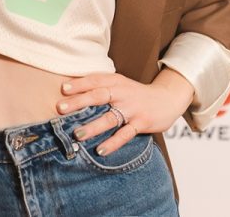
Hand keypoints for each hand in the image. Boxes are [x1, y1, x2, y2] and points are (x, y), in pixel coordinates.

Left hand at [54, 70, 193, 154]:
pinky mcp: (141, 123)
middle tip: (61, 108)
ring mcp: (132, 109)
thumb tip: (71, 91)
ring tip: (77, 134)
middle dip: (79, 102)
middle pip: (99, 96)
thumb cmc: (135, 93)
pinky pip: (125, 134)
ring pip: (110, 118)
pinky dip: (113, 143)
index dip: (79, 84)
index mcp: (116, 81)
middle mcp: (123, 93)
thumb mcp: (120, 84)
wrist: (168, 99)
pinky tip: (100, 150)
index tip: (62, 89)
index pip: (95, 80)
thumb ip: (101, 86)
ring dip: (93, 126)